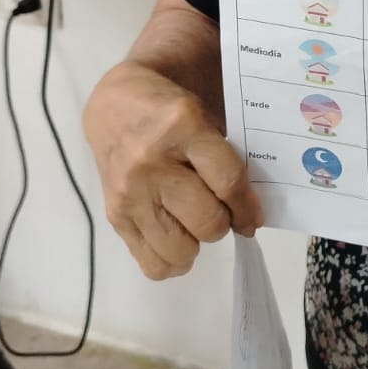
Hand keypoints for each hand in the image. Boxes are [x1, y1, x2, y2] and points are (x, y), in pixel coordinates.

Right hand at [83, 61, 262, 280]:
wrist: (113, 106)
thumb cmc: (167, 109)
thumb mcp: (203, 117)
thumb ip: (224, 158)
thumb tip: (249, 212)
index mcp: (182, 129)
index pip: (227, 181)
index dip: (247, 208)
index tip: (253, 218)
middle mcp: (152, 164)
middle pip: (206, 221)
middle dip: (224, 223)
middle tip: (221, 212)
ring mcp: (130, 193)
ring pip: (180, 248)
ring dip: (198, 242)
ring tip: (196, 223)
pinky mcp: (115, 215)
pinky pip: (151, 262)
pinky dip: (173, 261)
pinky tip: (177, 238)